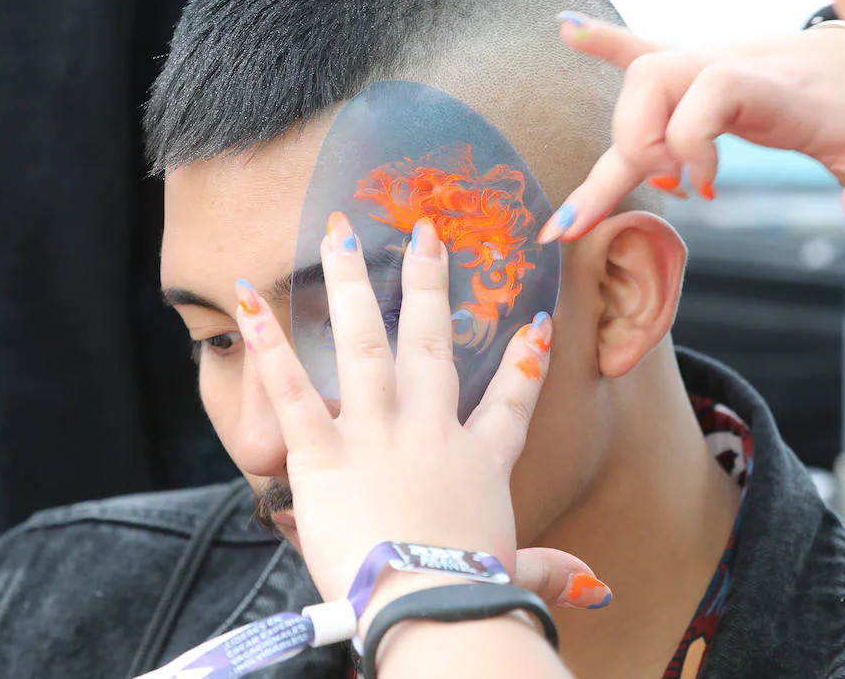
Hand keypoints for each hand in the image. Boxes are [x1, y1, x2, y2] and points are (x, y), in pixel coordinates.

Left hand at [233, 212, 608, 625]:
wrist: (431, 610)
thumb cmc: (472, 599)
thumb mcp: (518, 576)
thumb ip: (549, 570)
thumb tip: (595, 587)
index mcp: (480, 462)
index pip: (511, 401)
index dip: (525, 360)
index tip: (535, 322)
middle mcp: (432, 432)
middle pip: (433, 345)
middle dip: (429, 284)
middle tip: (425, 234)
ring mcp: (378, 435)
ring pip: (366, 343)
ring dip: (351, 285)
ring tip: (339, 235)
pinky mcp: (326, 456)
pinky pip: (294, 392)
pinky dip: (270, 344)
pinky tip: (249, 299)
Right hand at [539, 13, 844, 241]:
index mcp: (776, 88)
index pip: (712, 86)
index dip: (690, 137)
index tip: (704, 190)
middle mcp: (734, 63)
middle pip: (656, 79)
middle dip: (640, 143)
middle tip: (674, 192)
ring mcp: (712, 58)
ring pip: (639, 77)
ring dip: (624, 132)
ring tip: (648, 181)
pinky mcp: (699, 63)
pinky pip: (643, 47)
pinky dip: (603, 43)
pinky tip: (565, 30)